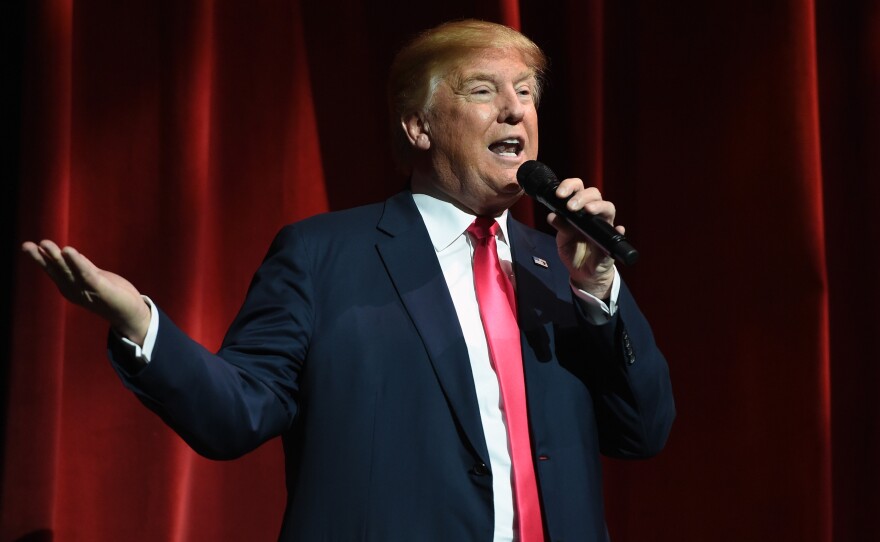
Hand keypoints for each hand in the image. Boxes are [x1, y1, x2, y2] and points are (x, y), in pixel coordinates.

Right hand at [22, 240, 150, 344]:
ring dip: (56, 258)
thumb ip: (81, 267)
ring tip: (45, 244)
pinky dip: (77, 262)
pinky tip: (68, 251)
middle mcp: (75, 289)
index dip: (41, 258)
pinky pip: (86, 273)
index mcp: (71, 287)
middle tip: (26, 245)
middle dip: (42, 258)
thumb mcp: (94, 278)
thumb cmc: (112, 294)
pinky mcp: (101, 288)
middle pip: (57, 271)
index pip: (54, 270)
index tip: (28, 246)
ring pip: (68, 271)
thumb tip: (66, 253)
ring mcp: (87, 290)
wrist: (131, 314)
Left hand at [546, 178, 621, 298]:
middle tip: (571, 206)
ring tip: (588, 210)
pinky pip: (618, 234)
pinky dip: (619, 230)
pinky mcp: (611, 242)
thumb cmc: (573, 250)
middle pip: (594, 194)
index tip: (559, 194)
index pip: (579, 189)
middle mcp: (594, 214)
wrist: (582, 272)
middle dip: (582, 197)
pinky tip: (618, 228)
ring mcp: (604, 226)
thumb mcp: (562, 238)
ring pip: (608, 208)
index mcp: (580, 210)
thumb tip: (552, 216)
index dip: (570, 186)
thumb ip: (560, 226)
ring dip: (598, 206)